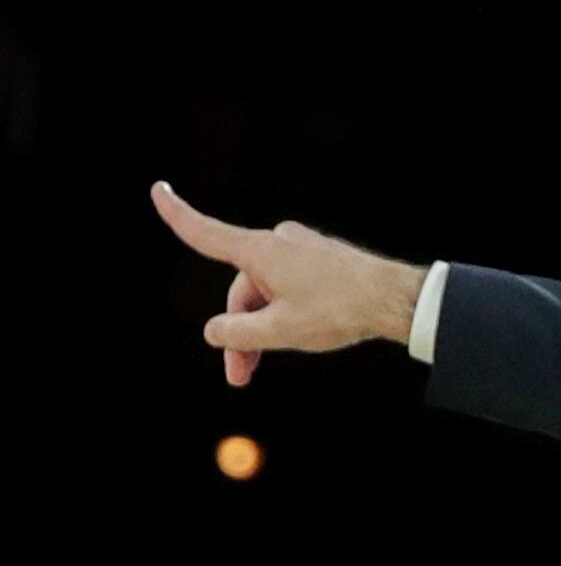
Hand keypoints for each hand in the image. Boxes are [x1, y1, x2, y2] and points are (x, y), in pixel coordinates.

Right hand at [150, 182, 425, 387]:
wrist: (396, 299)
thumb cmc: (340, 309)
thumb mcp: (282, 330)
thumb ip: (240, 333)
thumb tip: (214, 332)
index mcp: (259, 251)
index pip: (206, 233)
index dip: (177, 214)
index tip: (158, 189)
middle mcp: (277, 242)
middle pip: (242, 289)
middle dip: (240, 331)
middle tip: (240, 375)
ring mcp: (300, 249)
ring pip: (268, 292)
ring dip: (264, 327)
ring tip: (268, 364)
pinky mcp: (320, 259)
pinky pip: (291, 286)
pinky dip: (286, 311)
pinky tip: (302, 333)